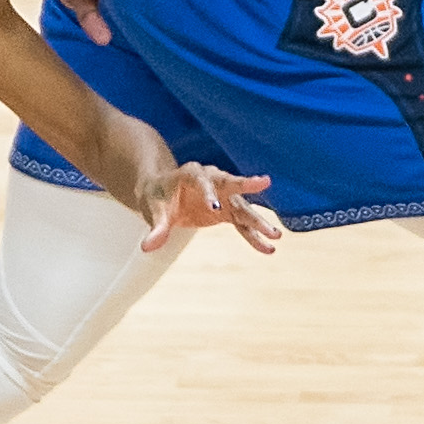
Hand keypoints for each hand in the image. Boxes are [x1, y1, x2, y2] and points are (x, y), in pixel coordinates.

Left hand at [137, 161, 279, 255]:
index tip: (215, 208)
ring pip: (243, 207)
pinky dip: (254, 236)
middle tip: (265, 182)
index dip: (208, 192)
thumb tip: (147, 247)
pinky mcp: (227, 211)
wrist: (163, 195)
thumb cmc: (157, 198)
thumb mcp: (153, 210)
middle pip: (230, 184)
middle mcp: (212, 180)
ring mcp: (223, 196)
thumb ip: (156, 228)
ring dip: (258, 221)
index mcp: (191, 174)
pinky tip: (268, 249)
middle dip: (247, 185)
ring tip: (275, 235)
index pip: (202, 180)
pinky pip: (243, 224)